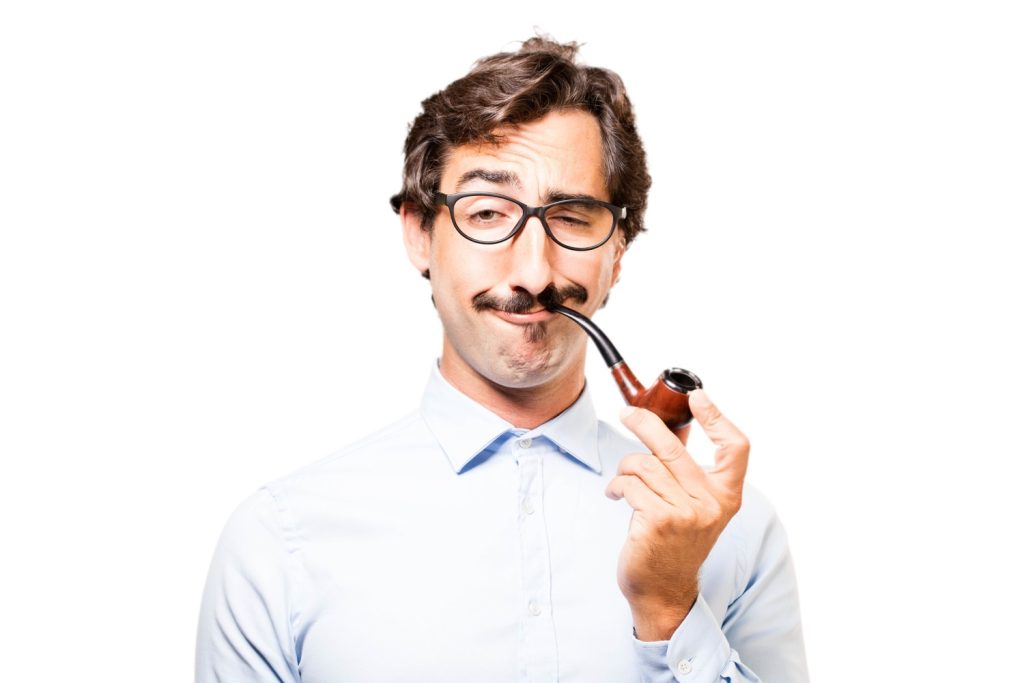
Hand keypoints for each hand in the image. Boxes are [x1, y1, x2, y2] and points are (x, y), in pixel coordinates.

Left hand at [606, 389, 749, 640]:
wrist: (664, 590)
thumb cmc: (675, 543)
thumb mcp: (695, 507)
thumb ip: (688, 472)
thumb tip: (672, 427)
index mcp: (726, 496)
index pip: (736, 448)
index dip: (718, 418)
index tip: (698, 397)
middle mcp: (711, 503)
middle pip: (673, 446)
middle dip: (644, 422)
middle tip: (627, 414)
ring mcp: (686, 513)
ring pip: (644, 464)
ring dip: (625, 468)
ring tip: (622, 480)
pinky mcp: (658, 521)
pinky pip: (630, 484)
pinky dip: (617, 486)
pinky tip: (616, 496)